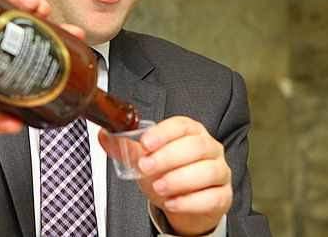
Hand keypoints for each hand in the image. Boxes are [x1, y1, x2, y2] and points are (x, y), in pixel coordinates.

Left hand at [106, 116, 231, 235]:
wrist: (182, 202)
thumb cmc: (167, 173)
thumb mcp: (145, 158)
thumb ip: (125, 148)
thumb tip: (105, 135)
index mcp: (191, 132)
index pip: (181, 125)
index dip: (164, 133)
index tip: (146, 143)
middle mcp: (209, 148)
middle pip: (195, 146)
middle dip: (168, 157)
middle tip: (146, 167)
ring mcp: (219, 171)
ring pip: (207, 171)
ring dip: (179, 179)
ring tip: (158, 186)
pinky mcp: (223, 195)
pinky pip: (212, 197)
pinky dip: (190, 201)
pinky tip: (172, 202)